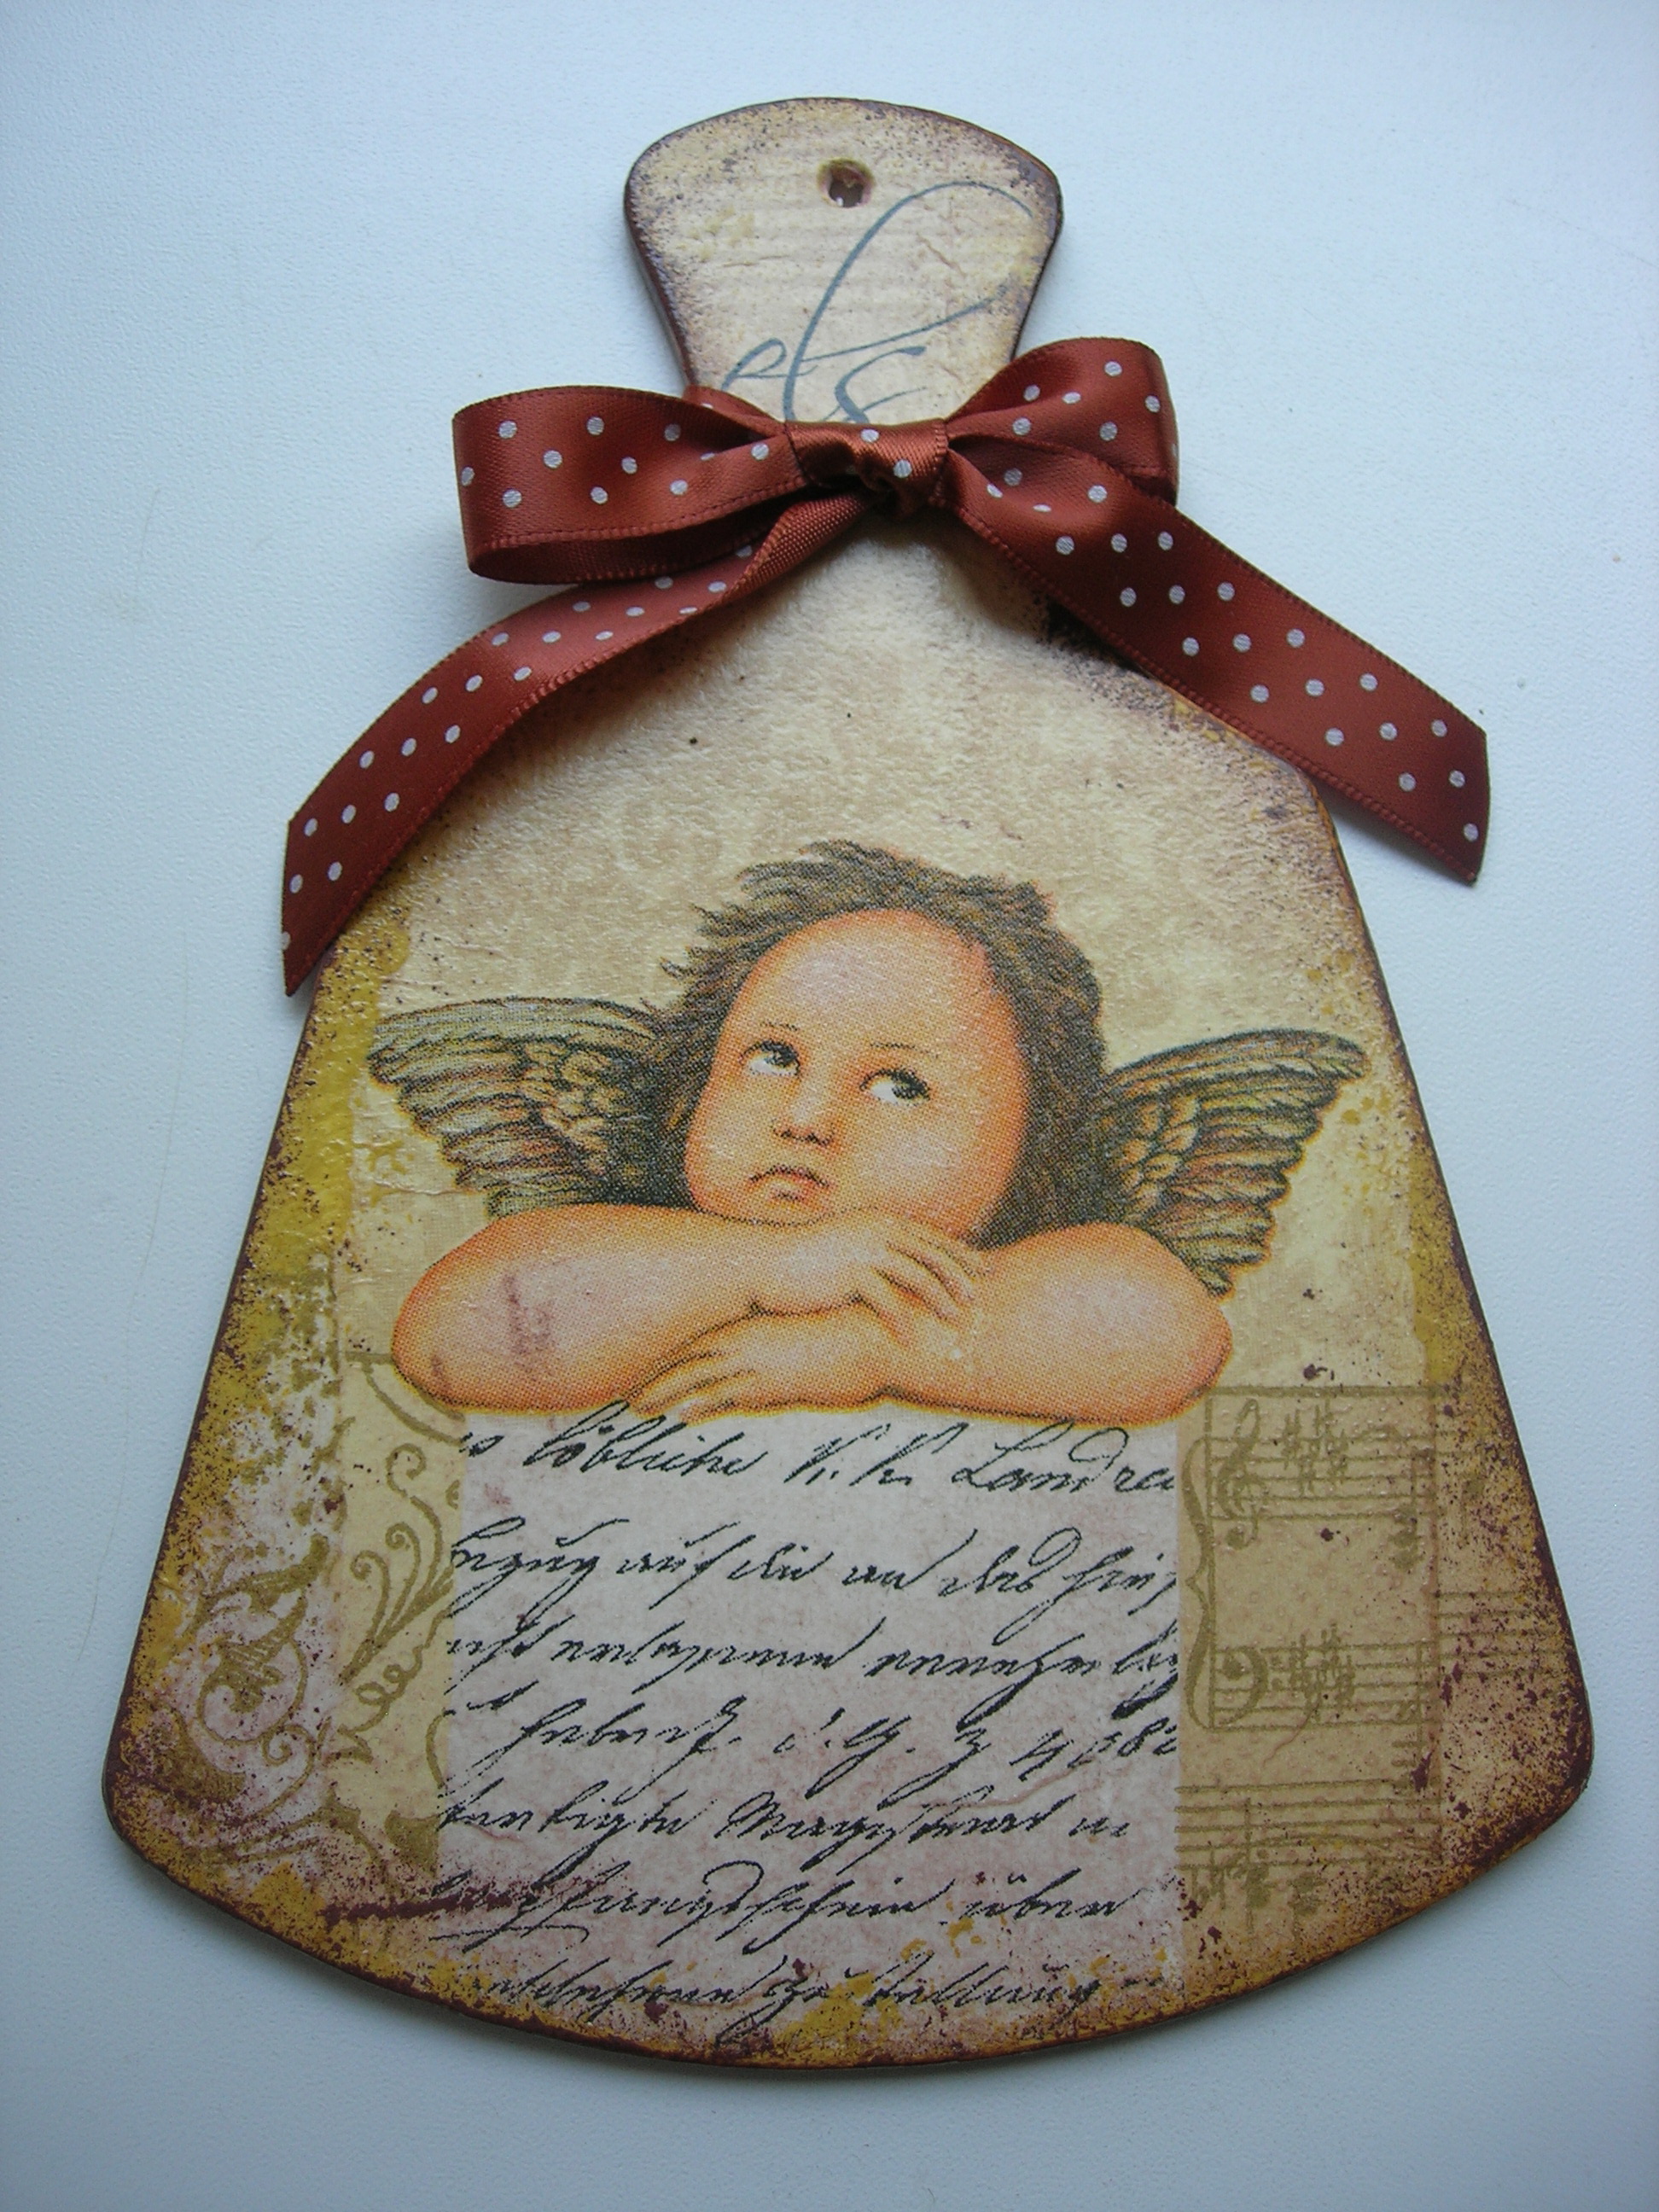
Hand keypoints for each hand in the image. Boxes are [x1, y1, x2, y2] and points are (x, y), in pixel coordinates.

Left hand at [631, 1310, 900, 1418]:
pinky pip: (728, 1396)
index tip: (635, 1370)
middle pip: (683, 1358)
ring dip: (662, 1392)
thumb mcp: (796, 1343)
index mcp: (747, 1328)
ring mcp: (756, 1362)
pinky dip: (701, 1405)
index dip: (661, 1358)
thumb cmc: (838, 1339)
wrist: (871, 1338)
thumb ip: (771, 1355)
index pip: (692, 1343)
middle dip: (649, 1375)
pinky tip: (680, 1415)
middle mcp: (744, 1342)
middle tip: (619, 1391)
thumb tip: (755, 1376)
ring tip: (634, 1408)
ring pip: (696, 1377)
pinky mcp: (773, 1383)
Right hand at [749, 1210, 982, 1338]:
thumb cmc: (806, 1261)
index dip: (959, 1254)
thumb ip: (874, 1251)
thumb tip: (899, 1265)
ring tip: (955, 1321)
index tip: (982, 1270)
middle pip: (931, 1253)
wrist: (765, 1262)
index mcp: (880, 1221)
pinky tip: (912, 1342)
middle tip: (979, 1299)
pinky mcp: (850, 1274)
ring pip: (917, 1275)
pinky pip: (887, 1301)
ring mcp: (864, 1250)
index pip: (930, 1237)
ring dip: (940, 1300)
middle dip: (959, 1276)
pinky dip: (903, 1322)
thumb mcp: (846, 1248)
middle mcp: (877, 1230)